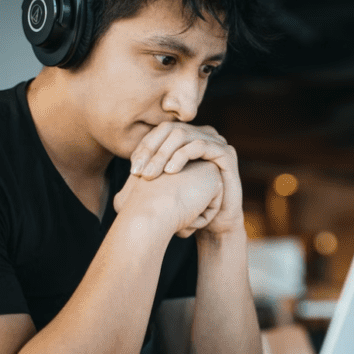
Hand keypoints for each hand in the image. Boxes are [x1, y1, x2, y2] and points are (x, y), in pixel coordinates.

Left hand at [128, 122, 243, 236]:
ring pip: (183, 135)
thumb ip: (150, 175)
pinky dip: (182, 156)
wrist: (216, 223)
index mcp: (187, 138)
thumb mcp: (165, 188)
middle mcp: (201, 135)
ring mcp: (215, 141)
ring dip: (163, 154)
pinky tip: (170, 172)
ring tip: (151, 175)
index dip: (144, 148)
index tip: (132, 170)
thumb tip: (126, 175)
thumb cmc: (189, 207)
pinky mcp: (226, 152)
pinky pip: (200, 145)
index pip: (159, 133)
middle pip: (169, 130)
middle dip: (151, 151)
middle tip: (139, 173)